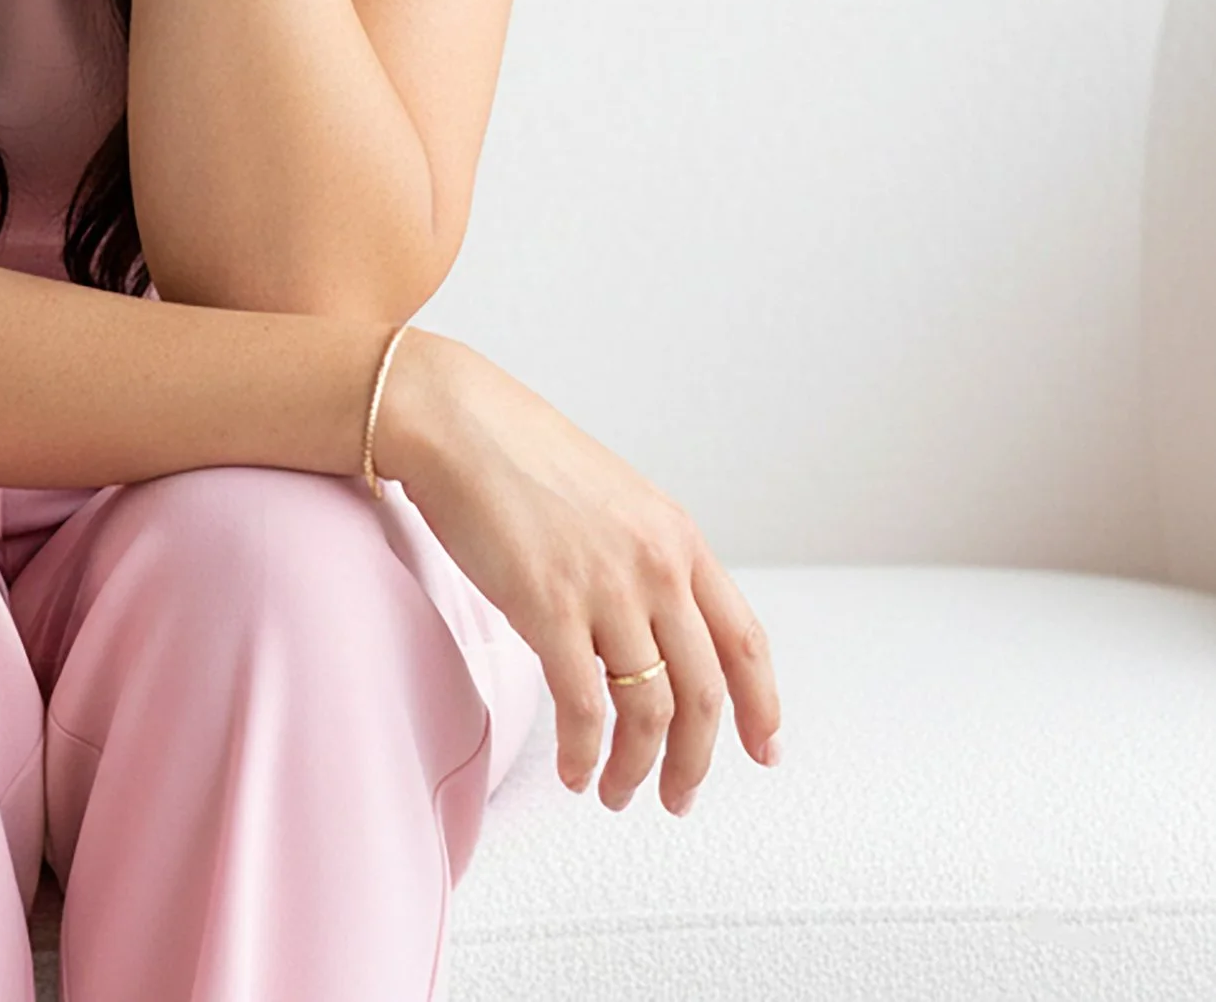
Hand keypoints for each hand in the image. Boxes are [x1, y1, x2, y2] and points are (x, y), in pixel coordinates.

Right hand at [378, 330, 782, 814]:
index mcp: (676, 536)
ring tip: (614, 790)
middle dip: (695, 761)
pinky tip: (573, 770)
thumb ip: (642, 556)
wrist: (451, 419)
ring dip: (637, 769)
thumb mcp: (611, 495)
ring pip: (650, 712)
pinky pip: (584, 708)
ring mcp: (606, 588)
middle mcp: (655, 565)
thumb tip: (647, 624)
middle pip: (705, 694)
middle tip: (679, 796)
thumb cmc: (514, 449)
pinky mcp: (549, 607)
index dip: (762, 707)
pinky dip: (584, 753)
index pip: (745, 641)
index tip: (764, 748)